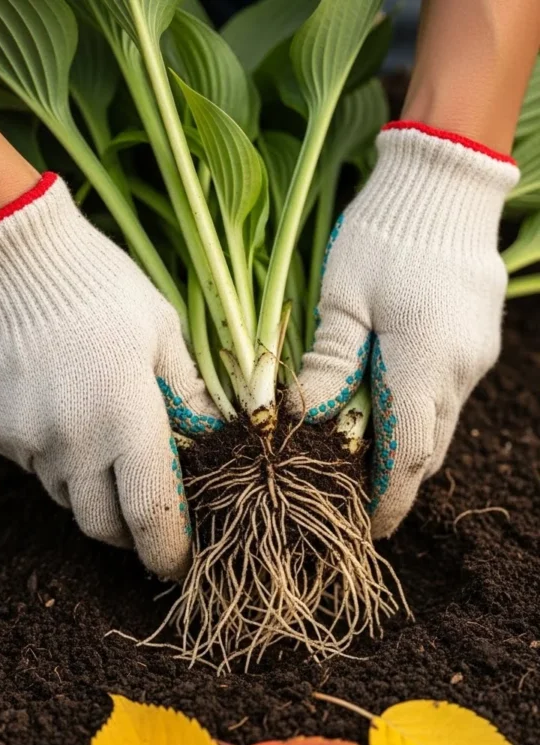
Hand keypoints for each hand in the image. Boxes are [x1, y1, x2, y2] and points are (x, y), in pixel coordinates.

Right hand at [0, 173, 220, 579]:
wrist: (13, 257)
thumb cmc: (102, 288)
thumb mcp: (164, 333)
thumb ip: (190, 396)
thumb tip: (217, 440)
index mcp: (128, 420)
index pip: (152, 516)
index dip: (168, 551)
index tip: (179, 565)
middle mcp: (75, 444)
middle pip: (102, 526)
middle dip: (130, 534)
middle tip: (146, 519)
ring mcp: (28, 441)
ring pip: (67, 498)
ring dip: (93, 493)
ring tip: (106, 453)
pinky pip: (32, 468)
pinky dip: (55, 460)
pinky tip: (65, 419)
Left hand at [293, 123, 518, 536]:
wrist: (446, 182)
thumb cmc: (386, 232)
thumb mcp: (344, 297)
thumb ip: (329, 363)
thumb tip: (302, 420)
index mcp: (425, 365)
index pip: (406, 459)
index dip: (383, 502)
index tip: (360, 528)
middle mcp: (460, 373)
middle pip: (425, 454)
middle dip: (390, 484)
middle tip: (348, 498)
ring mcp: (475, 361)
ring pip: (439, 431)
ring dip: (403, 453)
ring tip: (359, 460)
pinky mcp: (476, 347)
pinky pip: (446, 401)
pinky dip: (416, 419)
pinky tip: (384, 409)